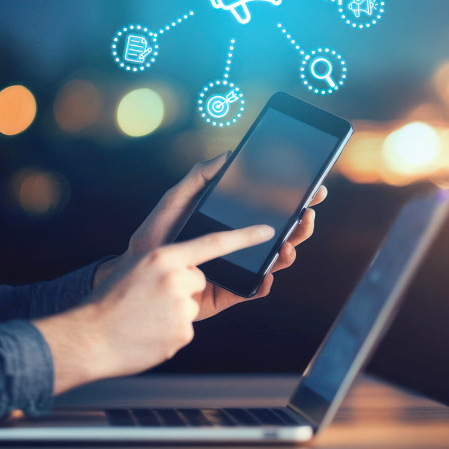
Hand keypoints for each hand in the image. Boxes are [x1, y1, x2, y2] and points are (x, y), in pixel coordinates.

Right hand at [34, 224, 274, 391]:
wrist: (89, 338)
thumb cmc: (111, 302)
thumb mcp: (139, 269)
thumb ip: (169, 266)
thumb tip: (195, 274)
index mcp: (164, 257)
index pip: (213, 243)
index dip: (243, 236)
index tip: (267, 231)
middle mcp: (176, 279)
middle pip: (198, 280)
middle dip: (183, 288)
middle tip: (149, 298)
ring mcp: (181, 308)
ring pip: (192, 305)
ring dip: (174, 312)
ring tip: (144, 317)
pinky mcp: (183, 333)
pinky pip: (186, 328)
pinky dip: (170, 331)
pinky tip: (149, 332)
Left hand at [94, 151, 327, 320]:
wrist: (134, 275)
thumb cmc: (154, 235)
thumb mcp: (174, 200)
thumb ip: (198, 178)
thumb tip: (227, 154)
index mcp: (232, 222)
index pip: (271, 209)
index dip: (295, 200)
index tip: (314, 190)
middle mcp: (240, 245)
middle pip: (282, 234)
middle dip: (301, 224)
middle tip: (308, 214)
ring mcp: (238, 270)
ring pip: (274, 262)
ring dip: (288, 252)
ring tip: (288, 244)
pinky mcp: (228, 294)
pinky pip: (252, 291)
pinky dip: (263, 284)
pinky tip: (266, 274)